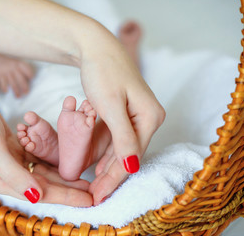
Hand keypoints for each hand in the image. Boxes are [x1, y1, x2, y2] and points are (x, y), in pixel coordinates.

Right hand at [0, 53, 34, 98]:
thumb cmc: (12, 66)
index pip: (26, 68)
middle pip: (20, 78)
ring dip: (16, 91)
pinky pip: (3, 83)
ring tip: (18, 97)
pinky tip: (6, 91)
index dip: (29, 73)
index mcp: (19, 64)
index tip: (32, 79)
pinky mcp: (1, 75)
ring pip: (12, 83)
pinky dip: (4, 88)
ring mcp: (7, 71)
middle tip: (26, 93)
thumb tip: (32, 82)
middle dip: (24, 86)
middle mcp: (13, 67)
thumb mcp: (18, 64)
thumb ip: (24, 71)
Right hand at [0, 80, 91, 205]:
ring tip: (85, 181)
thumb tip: (37, 197)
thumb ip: (15, 176)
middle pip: (46, 185)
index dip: (67, 197)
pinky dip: (53, 160)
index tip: (89, 201)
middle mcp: (8, 174)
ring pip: (44, 172)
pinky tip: (67, 161)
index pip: (41, 193)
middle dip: (70, 190)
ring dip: (64, 177)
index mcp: (2, 181)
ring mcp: (11, 160)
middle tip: (94, 193)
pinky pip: (38, 157)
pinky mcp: (14, 147)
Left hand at [81, 43, 164, 204]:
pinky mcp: (126, 112)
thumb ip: (123, 136)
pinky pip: (118, 138)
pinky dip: (107, 152)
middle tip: (94, 196)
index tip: (98, 195)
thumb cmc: (103, 72)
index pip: (132, 155)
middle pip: (129, 154)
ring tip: (94, 185)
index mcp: (150, 117)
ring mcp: (138, 115)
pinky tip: (98, 165)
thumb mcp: (111, 105)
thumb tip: (132, 165)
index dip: (114, 178)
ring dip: (108, 167)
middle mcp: (148, 118)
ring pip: (123, 148)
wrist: (95, 47)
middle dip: (110, 176)